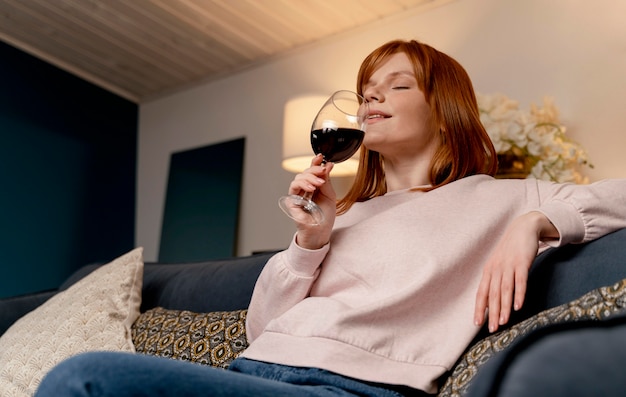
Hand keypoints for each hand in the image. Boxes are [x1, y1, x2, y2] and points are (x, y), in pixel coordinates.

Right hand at [287, 154, 335, 248]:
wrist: (321, 232)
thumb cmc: (325, 216)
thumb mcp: (330, 196)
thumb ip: (327, 181)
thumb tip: (327, 165)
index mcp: (314, 187)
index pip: (312, 172)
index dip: (315, 163)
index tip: (321, 156)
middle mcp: (304, 189)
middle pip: (305, 172)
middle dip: (314, 169)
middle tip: (323, 170)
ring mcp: (297, 195)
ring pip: (298, 178)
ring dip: (309, 177)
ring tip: (319, 183)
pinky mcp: (292, 201)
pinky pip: (294, 187)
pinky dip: (302, 184)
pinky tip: (311, 187)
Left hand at [474, 212, 558, 332]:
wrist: (523, 228)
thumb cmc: (510, 250)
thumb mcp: (499, 264)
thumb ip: (496, 280)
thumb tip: (493, 300)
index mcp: (489, 271)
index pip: (482, 293)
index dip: (479, 308)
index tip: (477, 323)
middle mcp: (496, 269)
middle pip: (493, 294)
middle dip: (492, 313)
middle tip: (492, 329)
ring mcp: (509, 265)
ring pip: (505, 290)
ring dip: (504, 307)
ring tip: (503, 322)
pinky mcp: (522, 262)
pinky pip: (520, 280)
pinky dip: (519, 294)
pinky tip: (518, 306)